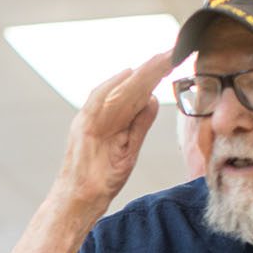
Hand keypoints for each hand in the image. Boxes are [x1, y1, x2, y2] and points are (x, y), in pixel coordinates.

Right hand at [52, 50, 174, 219]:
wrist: (78, 201)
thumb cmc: (99, 180)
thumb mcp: (129, 150)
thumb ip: (140, 125)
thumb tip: (152, 100)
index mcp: (111, 120)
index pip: (137, 92)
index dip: (155, 77)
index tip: (174, 62)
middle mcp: (99, 115)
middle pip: (129, 86)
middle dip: (152, 69)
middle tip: (174, 51)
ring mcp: (89, 120)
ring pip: (118, 90)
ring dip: (140, 73)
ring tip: (162, 58)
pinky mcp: (83, 128)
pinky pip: (98, 101)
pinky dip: (112, 86)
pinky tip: (130, 74)